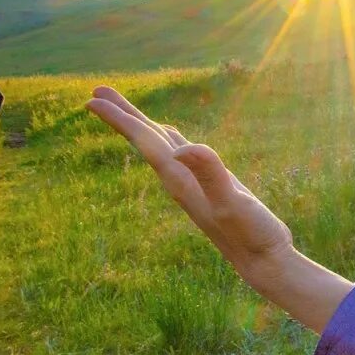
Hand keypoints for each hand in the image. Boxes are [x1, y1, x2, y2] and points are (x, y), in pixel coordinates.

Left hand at [85, 86, 293, 276]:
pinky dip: (171, 143)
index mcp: (181, 181)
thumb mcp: (233, 202)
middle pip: (146, 142)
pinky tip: (172, 141)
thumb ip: (210, 175)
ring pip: (162, 149)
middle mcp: (181, 182)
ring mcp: (194, 185)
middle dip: (123, 117)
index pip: (145, 143)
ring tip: (127, 113)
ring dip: (143, 128)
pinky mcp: (210, 187)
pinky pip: (182, 158)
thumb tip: (183, 148)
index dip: (121, 120)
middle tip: (97, 93)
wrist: (263, 262)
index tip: (91, 100)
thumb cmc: (251, 234)